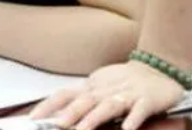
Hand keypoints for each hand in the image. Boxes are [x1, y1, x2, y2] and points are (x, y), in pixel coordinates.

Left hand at [30, 60, 184, 129]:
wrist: (159, 68)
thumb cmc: (125, 81)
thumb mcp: (99, 87)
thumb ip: (81, 100)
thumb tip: (56, 114)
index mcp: (92, 88)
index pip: (65, 95)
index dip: (49, 105)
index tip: (32, 117)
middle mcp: (106, 91)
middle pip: (85, 101)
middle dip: (70, 113)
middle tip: (57, 124)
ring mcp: (127, 95)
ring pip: (108, 106)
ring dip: (94, 118)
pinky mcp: (147, 100)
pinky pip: (140, 110)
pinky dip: (133, 119)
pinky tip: (127, 129)